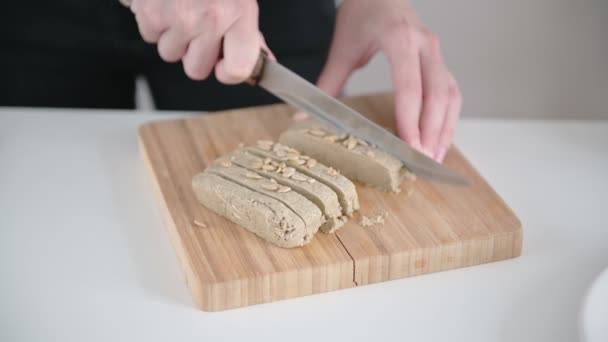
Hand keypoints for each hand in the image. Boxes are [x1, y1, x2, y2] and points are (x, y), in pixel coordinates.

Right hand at [130, 0, 271, 82]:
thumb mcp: (240, 0)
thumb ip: (249, 34)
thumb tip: (264, 62)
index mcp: (240, 14)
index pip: (238, 70)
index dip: (228, 72)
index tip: (223, 64)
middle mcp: (211, 18)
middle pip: (196, 70)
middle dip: (194, 53)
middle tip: (197, 25)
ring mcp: (179, 16)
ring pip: (170, 54)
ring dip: (173, 36)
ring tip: (180, 7)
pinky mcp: (150, 11)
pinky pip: (150, 35)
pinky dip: (154, 21)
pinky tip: (164, 1)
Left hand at [299, 0, 461, 161]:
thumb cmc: (362, 14)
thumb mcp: (342, 48)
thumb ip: (328, 83)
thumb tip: (303, 116)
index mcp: (400, 39)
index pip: (410, 86)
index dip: (411, 119)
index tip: (409, 145)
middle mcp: (424, 46)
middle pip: (438, 94)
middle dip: (432, 130)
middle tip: (423, 160)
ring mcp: (436, 52)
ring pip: (450, 95)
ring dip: (445, 128)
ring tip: (434, 156)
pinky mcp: (439, 60)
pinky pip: (451, 92)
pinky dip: (448, 117)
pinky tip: (439, 137)